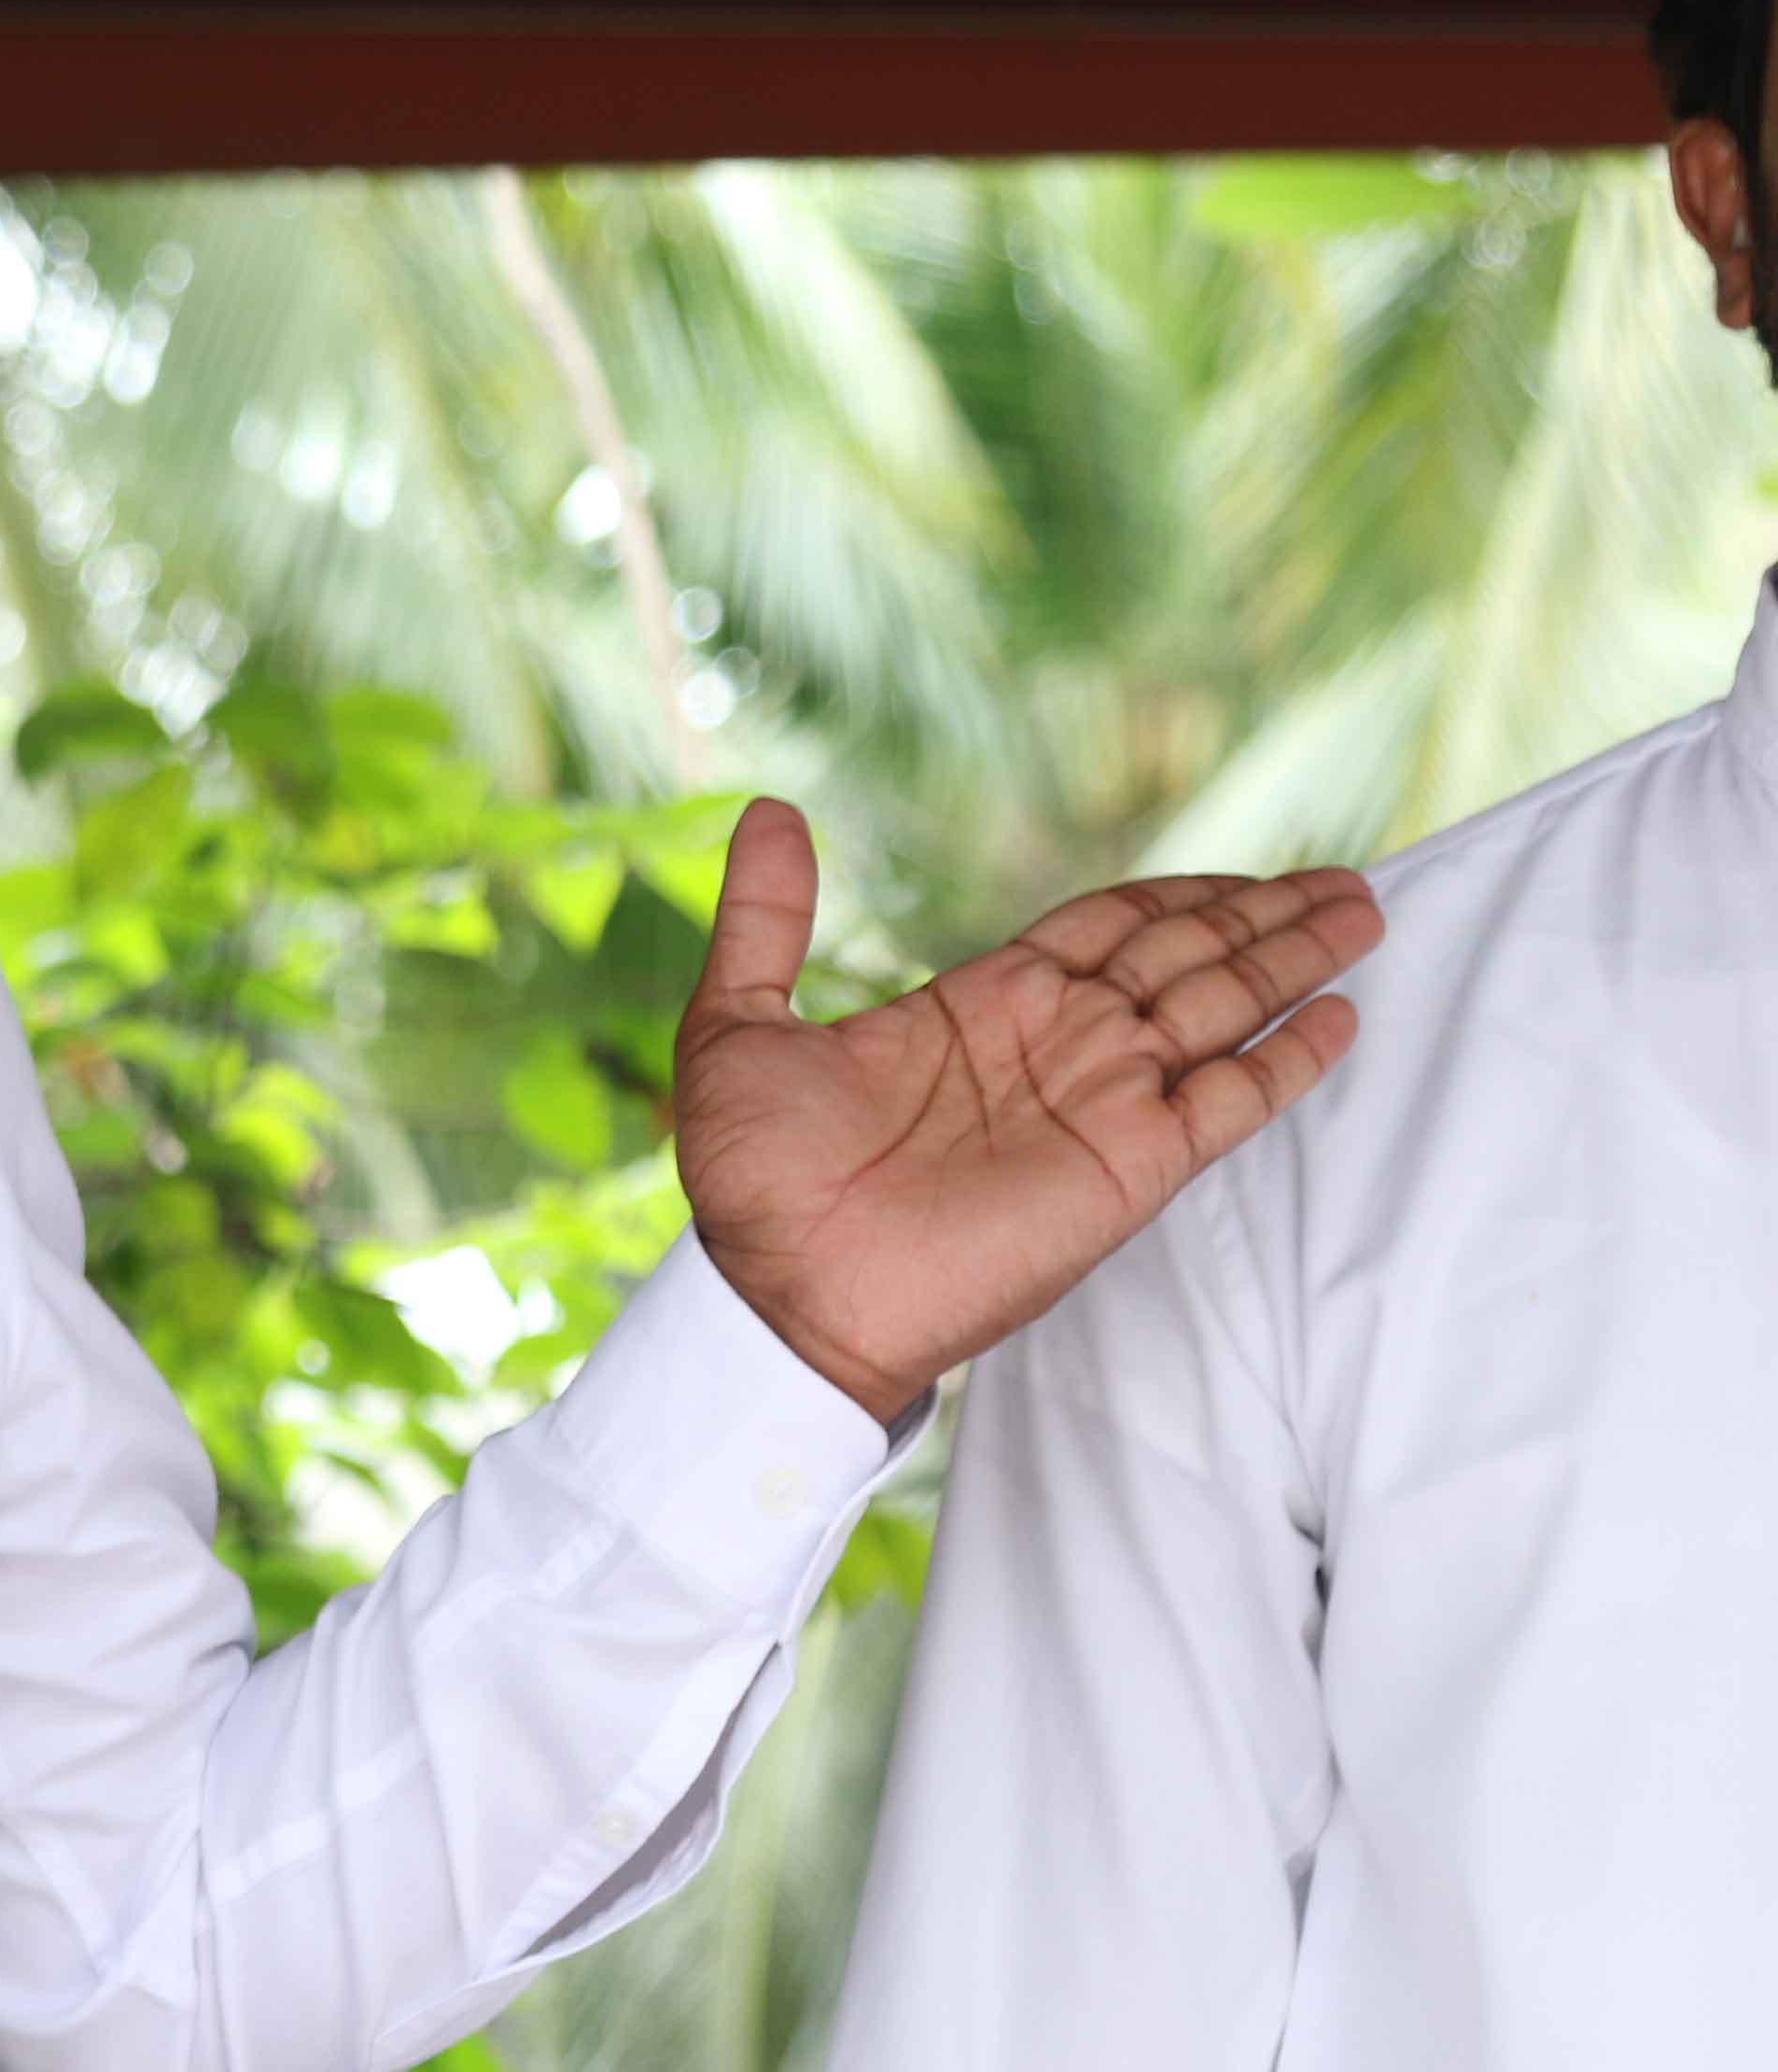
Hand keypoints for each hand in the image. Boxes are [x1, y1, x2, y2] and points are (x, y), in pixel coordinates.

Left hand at [671, 800, 1380, 1421]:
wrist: (781, 1290)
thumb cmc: (752, 1178)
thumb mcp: (738, 1020)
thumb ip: (766, 916)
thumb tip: (770, 808)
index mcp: (979, 1006)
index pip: (1104, 928)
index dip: (1176, 896)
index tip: (1244, 872)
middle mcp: (1056, 1045)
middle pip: (1182, 957)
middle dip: (1261, 916)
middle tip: (1346, 878)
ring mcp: (1099, 1103)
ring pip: (1218, 1009)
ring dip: (1290, 960)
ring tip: (1360, 911)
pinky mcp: (1130, 1167)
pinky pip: (1228, 1101)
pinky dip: (1284, 1060)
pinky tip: (1338, 1016)